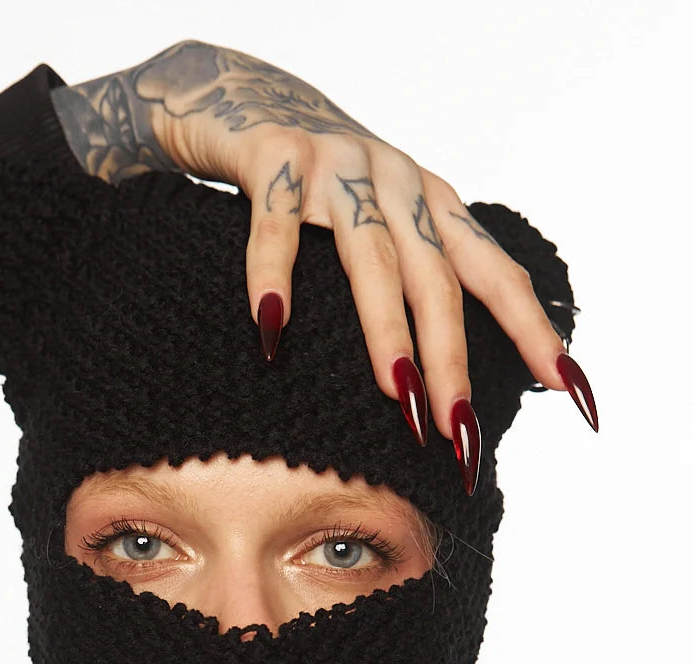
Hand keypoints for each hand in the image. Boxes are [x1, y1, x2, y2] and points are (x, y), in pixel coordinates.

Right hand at [54, 39, 596, 462]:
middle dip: (453, 359)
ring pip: (373, 258)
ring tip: (399, 395)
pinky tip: (271, 329)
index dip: (535, 333)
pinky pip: (276, 222)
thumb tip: (438, 389)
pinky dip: (274, 275)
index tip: (570, 394)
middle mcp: (398, 182)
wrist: (232, 95)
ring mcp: (339, 165)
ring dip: (388, 332)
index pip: (497, 276)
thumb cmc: (311, 189)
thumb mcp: (375, 229)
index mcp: (432, 206)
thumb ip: (406, 285)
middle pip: (438, 280)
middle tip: (457, 431)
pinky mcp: (275, 153)